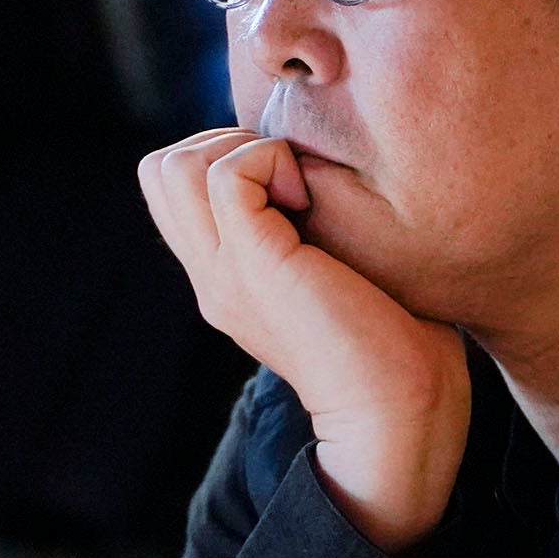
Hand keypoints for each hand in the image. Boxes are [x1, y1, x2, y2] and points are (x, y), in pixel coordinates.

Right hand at [141, 128, 470, 551]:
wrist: (398, 413)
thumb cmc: (397, 346)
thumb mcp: (334, 275)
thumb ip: (310, 233)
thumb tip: (318, 172)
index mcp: (224, 278)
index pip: (174, 188)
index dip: (228, 157)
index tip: (293, 186)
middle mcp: (210, 275)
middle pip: (160, 169)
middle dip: (226, 144)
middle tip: (291, 181)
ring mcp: (223, 273)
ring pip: (174, 164)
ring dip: (243, 150)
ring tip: (298, 191)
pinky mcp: (253, 265)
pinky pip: (225, 174)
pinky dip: (271, 160)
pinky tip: (312, 200)